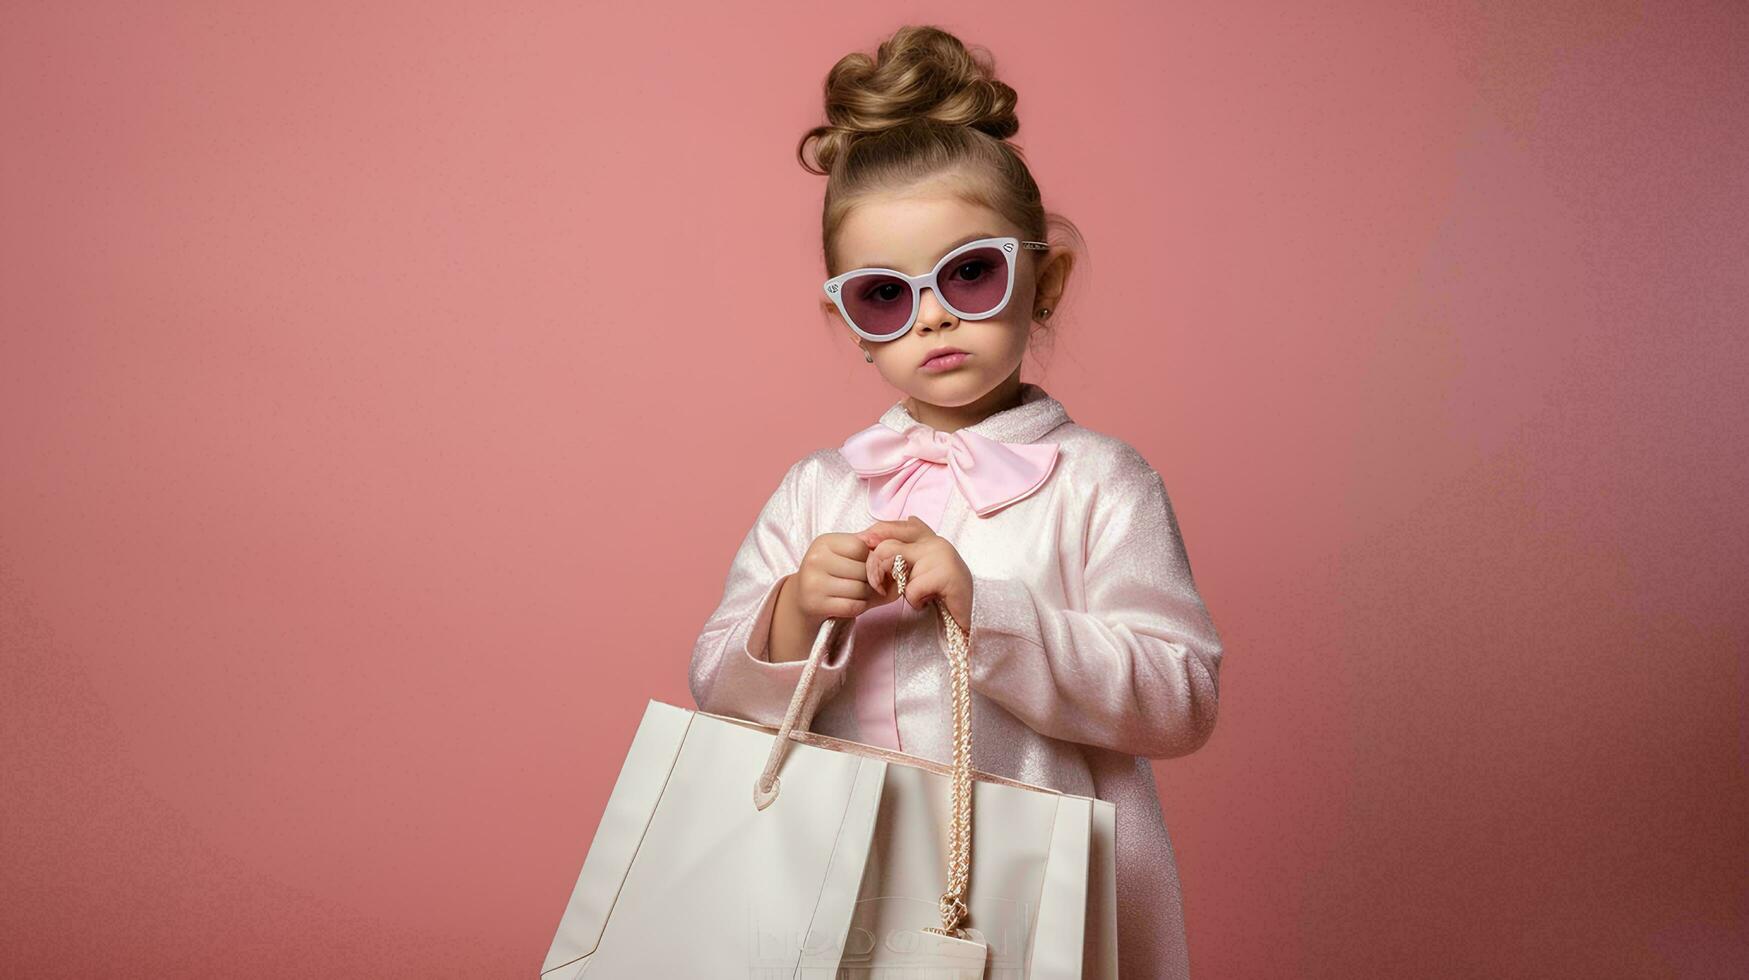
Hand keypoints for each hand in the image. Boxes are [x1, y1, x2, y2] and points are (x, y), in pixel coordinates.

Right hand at [787, 531, 883, 627]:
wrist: (804, 600)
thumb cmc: (833, 577)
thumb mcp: (848, 557)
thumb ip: (873, 552)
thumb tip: (899, 557)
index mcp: (824, 542)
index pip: (862, 547)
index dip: (869, 559)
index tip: (863, 566)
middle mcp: (815, 559)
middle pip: (863, 569)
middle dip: (870, 580)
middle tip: (861, 583)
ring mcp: (813, 582)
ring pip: (860, 588)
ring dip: (865, 595)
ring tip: (855, 594)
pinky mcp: (815, 604)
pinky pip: (853, 606)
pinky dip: (859, 607)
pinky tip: (850, 604)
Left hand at [857, 516, 972, 633]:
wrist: (971, 612)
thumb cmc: (942, 590)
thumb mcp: (920, 567)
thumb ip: (902, 550)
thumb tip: (869, 536)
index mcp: (929, 537)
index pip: (897, 526)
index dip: (877, 532)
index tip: (864, 542)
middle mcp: (935, 542)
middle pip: (889, 546)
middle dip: (875, 567)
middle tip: (877, 584)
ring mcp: (942, 556)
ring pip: (898, 567)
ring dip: (898, 587)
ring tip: (913, 595)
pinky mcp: (945, 575)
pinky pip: (912, 589)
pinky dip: (915, 601)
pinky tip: (928, 602)